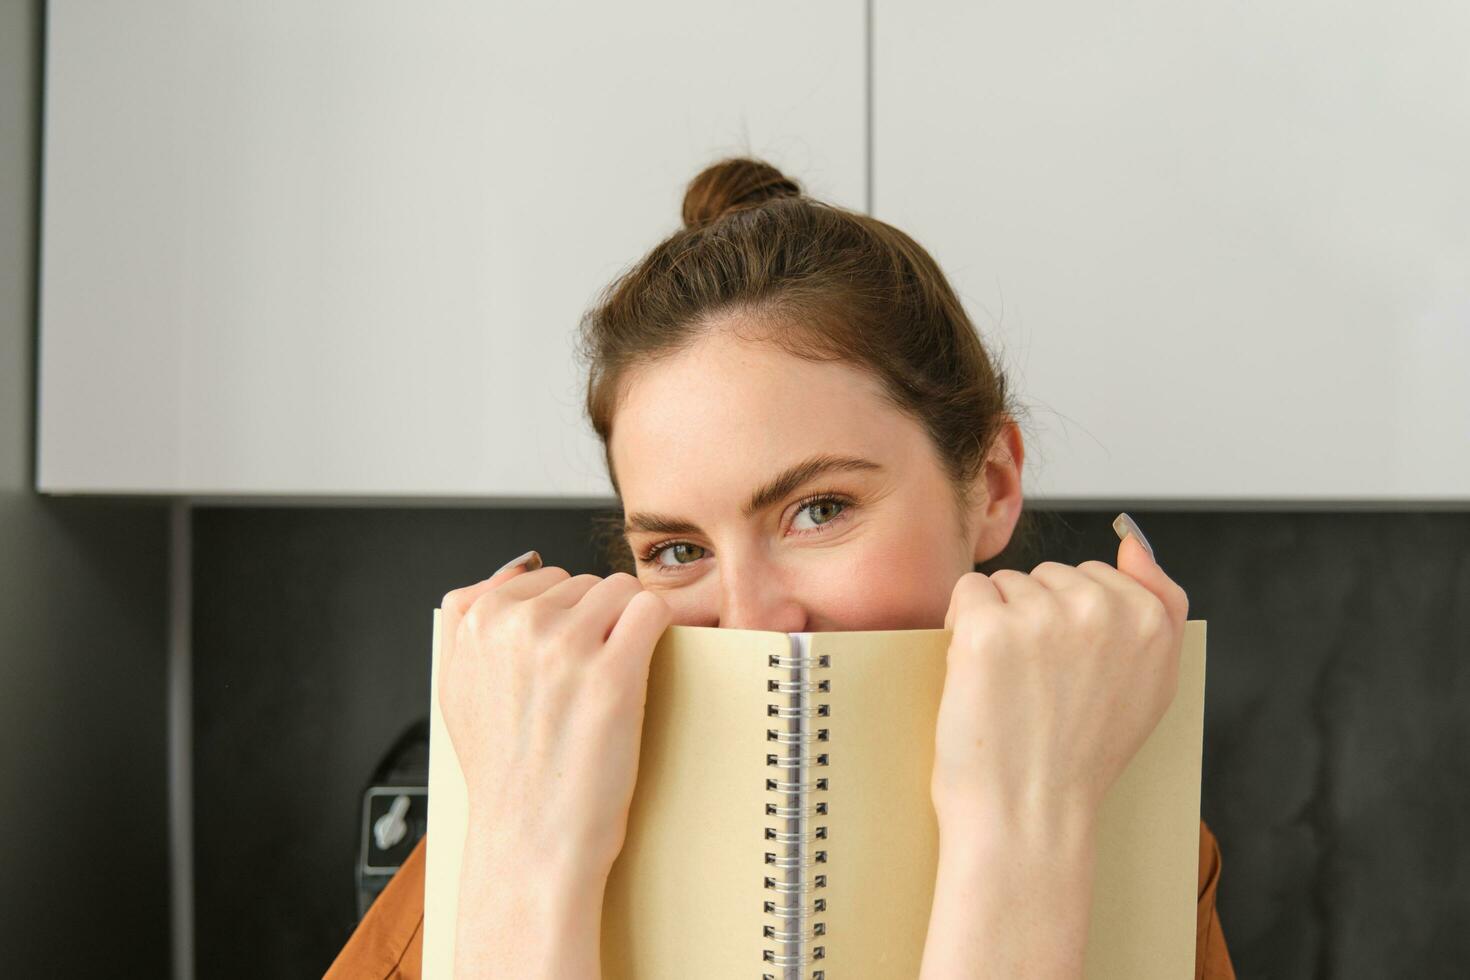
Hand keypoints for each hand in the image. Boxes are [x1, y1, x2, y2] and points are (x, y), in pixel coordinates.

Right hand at [438, 553, 671, 879]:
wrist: (531, 839)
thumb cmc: (504, 773)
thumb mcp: (455, 687)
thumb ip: (466, 621)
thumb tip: (511, 570)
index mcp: (476, 624)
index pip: (542, 576)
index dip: (563, 615)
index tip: (564, 659)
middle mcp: (516, 627)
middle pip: (585, 582)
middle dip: (595, 621)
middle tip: (586, 679)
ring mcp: (564, 647)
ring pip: (621, 590)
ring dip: (628, 626)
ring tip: (612, 678)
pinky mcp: (612, 673)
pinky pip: (652, 610)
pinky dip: (659, 630)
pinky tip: (644, 665)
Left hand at [931, 515, 1189, 842]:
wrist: (1028, 815)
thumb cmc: (1080, 756)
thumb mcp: (1151, 684)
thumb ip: (1158, 606)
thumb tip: (1133, 541)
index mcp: (1154, 621)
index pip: (1097, 576)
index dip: (1073, 624)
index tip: (1073, 676)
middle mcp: (1106, 609)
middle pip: (1048, 574)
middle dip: (1035, 619)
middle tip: (1040, 688)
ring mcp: (1046, 614)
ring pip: (1007, 584)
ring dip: (998, 624)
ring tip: (1012, 688)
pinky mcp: (990, 625)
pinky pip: (967, 593)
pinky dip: (961, 630)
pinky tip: (979, 676)